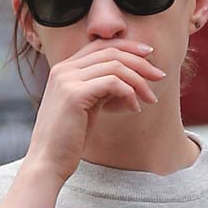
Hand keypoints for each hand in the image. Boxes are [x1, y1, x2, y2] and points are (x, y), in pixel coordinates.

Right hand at [24, 41, 167, 184]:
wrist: (48, 161)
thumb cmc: (69, 140)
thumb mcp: (87, 107)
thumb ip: (101, 90)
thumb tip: (125, 83)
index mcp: (65, 69)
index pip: (100, 45)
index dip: (127, 47)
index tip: (149, 56)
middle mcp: (64, 69)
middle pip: (110, 51)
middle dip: (140, 62)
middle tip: (159, 75)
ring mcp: (67, 79)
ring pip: (114, 66)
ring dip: (139, 80)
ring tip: (151, 98)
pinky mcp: (74, 95)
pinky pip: (112, 83)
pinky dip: (129, 93)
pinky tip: (135, 108)